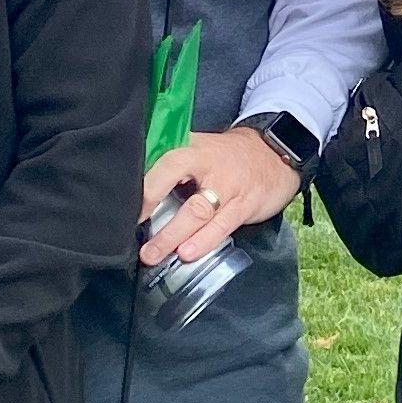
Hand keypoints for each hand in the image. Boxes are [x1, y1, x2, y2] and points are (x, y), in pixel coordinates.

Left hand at [139, 122, 302, 268]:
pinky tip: (188, 253)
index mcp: (192, 148)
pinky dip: (204, 241)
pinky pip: (222, 226)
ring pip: (198, 211)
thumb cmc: (227, 156)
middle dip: (152, 210)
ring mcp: (228, 186)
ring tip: (155, 254)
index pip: (165, 162)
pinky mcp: (244, 205)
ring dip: (174, 235)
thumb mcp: (200, 148)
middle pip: (177, 182)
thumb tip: (134, 184)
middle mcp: (209, 164)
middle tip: (136, 238)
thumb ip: (172, 162)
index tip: (127, 208)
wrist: (275, 154)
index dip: (147, 186)